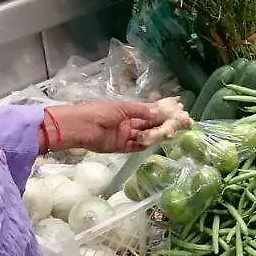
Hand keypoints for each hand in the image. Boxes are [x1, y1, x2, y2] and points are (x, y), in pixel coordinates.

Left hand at [44, 97, 191, 153]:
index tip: (176, 112)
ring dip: (154, 135)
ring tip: (168, 134)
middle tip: (177, 125)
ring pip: (144, 135)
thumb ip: (141, 111)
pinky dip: (144, 144)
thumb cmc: (99, 111)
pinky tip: (154, 142)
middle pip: (148, 124)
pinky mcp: (120, 147)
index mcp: (128, 110)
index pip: (149, 111)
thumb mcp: (122, 107)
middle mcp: (128, 122)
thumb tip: (160, 112)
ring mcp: (124, 135)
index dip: (162, 112)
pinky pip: (135, 146)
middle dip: (162, 124)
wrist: (79, 126)